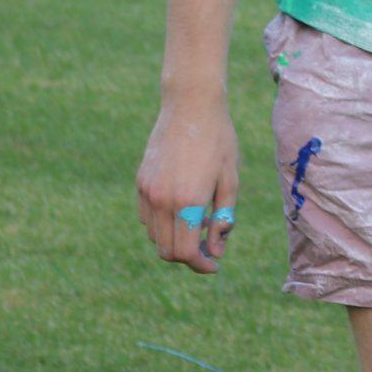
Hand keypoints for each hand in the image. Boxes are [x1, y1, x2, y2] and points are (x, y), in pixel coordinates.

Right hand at [136, 93, 239, 274]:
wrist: (190, 106)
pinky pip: (147, 218)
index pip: (186, 252)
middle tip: (210, 246)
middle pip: (168, 251)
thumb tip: (217, 251)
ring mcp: (148, 192)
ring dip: (175, 239)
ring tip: (200, 221)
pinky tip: (183, 208)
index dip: (202, 265)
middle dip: (189, 256)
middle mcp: (163, 200)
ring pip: (155, 237)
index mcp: (189, 201)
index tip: (215, 265)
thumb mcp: (231, 179)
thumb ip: (224, 218)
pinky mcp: (140, 183)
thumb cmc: (219, 140)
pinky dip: (162, 224)